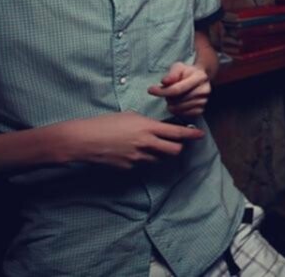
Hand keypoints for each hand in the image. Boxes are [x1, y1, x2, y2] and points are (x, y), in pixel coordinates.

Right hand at [57, 111, 203, 168]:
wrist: (84, 140)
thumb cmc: (105, 123)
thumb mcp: (129, 117)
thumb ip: (146, 123)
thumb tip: (156, 128)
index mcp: (147, 128)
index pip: (177, 133)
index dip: (191, 134)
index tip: (200, 134)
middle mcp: (146, 144)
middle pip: (174, 150)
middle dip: (178, 147)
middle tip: (175, 142)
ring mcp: (138, 158)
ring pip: (159, 159)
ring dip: (160, 153)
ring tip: (147, 145)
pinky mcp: (129, 168)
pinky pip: (142, 164)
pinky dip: (142, 159)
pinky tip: (130, 151)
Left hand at [148, 62, 211, 117]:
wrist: (200, 78)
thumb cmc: (187, 73)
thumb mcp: (178, 67)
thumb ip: (171, 74)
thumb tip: (164, 81)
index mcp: (199, 77)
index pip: (178, 89)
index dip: (163, 91)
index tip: (150, 90)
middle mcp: (204, 90)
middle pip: (178, 100)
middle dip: (168, 98)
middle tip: (167, 93)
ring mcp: (204, 101)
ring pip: (180, 109)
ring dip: (172, 105)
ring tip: (173, 98)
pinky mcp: (202, 109)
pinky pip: (185, 115)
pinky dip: (178, 111)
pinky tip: (177, 104)